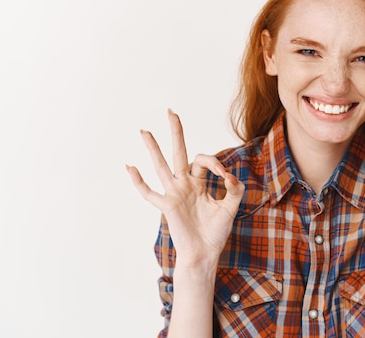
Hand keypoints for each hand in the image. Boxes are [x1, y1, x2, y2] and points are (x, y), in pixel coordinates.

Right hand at [126, 109, 244, 266]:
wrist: (205, 253)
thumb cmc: (216, 232)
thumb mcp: (230, 207)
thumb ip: (234, 189)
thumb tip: (230, 175)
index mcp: (199, 182)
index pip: (205, 162)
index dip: (216, 164)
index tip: (226, 178)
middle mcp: (184, 184)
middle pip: (179, 152)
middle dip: (176, 132)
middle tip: (171, 111)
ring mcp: (174, 193)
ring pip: (161, 166)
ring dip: (154, 148)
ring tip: (144, 131)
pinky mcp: (167, 206)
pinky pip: (149, 193)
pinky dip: (139, 181)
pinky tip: (130, 167)